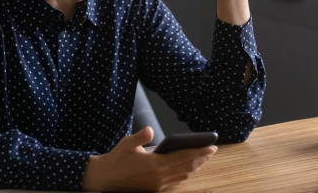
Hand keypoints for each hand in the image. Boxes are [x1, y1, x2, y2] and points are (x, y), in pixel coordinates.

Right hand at [82, 127, 216, 191]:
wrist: (106, 178)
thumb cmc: (117, 158)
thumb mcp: (127, 143)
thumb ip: (140, 136)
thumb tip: (151, 130)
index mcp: (155, 164)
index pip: (184, 157)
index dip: (200, 151)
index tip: (211, 146)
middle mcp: (159, 177)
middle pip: (187, 167)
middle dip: (201, 158)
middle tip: (211, 149)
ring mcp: (158, 185)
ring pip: (183, 175)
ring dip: (195, 166)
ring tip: (202, 157)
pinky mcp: (155, 189)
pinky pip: (176, 181)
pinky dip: (185, 173)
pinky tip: (188, 168)